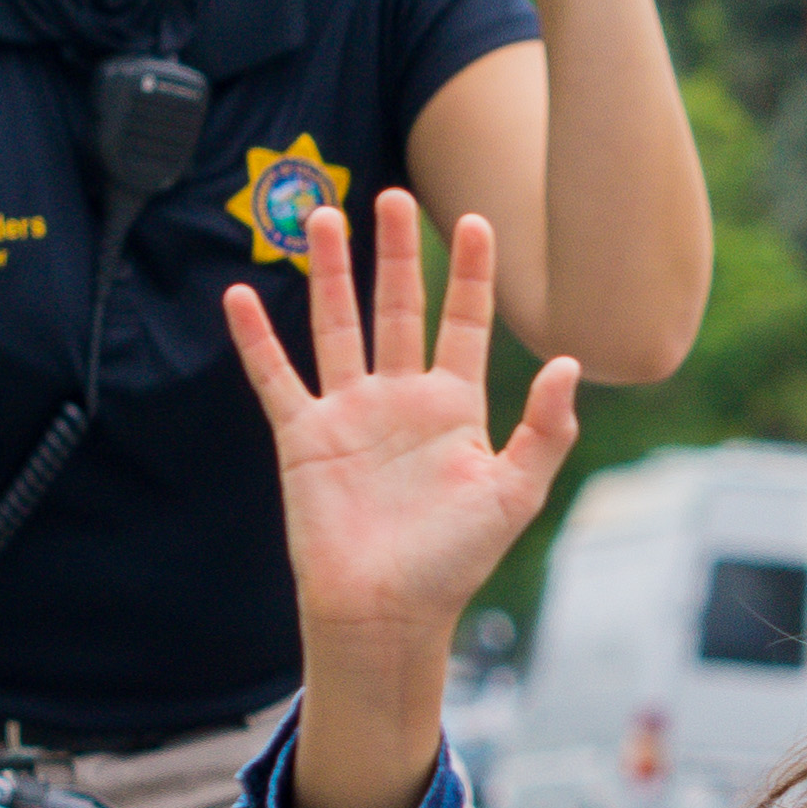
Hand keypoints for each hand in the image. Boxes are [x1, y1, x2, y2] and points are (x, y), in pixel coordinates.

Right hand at [226, 190, 580, 658]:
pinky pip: (276, 377)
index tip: (477, 221)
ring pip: (337, 326)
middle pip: (397, 309)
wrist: (387, 611)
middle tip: (394, 195)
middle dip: (397, 254)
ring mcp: (350, 414)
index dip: (471, 275)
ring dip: (331, 273)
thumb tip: (568, 362)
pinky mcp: (304, 437)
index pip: (465, 324)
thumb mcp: (514, 493)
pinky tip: (239, 295)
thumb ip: (545, 430)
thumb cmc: (454, 561)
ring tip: (324, 216)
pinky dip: (257, 339)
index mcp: (455, 407)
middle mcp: (401, 400)